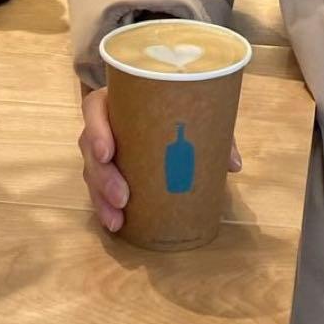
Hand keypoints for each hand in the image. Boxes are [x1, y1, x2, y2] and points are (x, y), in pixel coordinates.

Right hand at [79, 86, 242, 233]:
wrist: (163, 104)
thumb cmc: (173, 103)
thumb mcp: (192, 110)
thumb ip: (211, 131)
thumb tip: (233, 165)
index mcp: (117, 100)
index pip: (94, 109)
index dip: (97, 131)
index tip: (108, 153)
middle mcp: (103, 123)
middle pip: (90, 148)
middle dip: (103, 176)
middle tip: (122, 198)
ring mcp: (101, 148)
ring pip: (91, 172)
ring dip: (101, 198)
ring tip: (117, 219)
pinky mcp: (105, 169)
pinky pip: (97, 188)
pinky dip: (105, 207)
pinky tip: (115, 223)